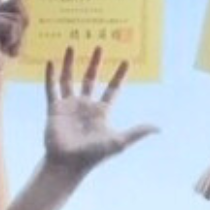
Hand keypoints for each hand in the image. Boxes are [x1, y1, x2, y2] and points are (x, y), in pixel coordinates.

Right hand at [0, 0, 28, 83]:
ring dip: (18, 35)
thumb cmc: (6, 54)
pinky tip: (3, 49)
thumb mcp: (17, 33)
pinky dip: (13, 39)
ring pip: (16, 17)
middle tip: (13, 40)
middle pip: (16, 2)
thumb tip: (24, 0)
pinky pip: (11, 25)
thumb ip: (19, 17)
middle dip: (23, 20)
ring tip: (7, 46)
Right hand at [43, 46, 156, 174]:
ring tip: (71, 45)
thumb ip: (137, 132)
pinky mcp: (54, 109)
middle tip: (100, 45)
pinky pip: (51, 89)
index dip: (119, 75)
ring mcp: (69, 106)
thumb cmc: (93, 155)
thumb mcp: (118, 141)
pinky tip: (50, 62)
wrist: (68, 164)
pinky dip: (50, 76)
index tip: (126, 61)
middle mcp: (85, 105)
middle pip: (91, 78)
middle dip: (95, 62)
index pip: (112, 89)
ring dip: (69, 63)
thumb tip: (159, 128)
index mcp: (101, 111)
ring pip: (69, 79)